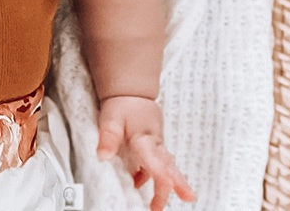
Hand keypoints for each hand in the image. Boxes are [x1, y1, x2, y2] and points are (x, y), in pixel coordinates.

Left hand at [97, 95, 195, 210]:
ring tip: (159, 204)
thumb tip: (103, 156)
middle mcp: (154, 143)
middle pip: (167, 165)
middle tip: (186, 198)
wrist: (130, 90)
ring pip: (167, 166)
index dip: (160, 172)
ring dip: (170, 183)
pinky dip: (154, 174)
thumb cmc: (122, 104)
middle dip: (176, 183)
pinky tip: (139, 182)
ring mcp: (157, 145)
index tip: (167, 184)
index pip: (154, 158)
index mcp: (145, 138)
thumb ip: (108, 138)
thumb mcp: (111, 119)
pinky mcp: (154, 145)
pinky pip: (158, 163)